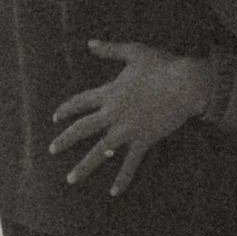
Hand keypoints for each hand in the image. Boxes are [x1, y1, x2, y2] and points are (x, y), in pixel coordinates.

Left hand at [49, 42, 218, 195]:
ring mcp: (127, 129)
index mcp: (109, 92)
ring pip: (100, 151)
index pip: (80, 103)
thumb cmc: (161, 65)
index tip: (55, 118)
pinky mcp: (143, 140)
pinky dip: (123, 178)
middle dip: (65, 140)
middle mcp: (113, 113)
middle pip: (82, 129)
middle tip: (52, 150)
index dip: (66, 110)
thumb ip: (111, 49)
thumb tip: (90, 43)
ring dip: (84, 166)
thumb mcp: (134, 52)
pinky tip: (114, 192)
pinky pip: (130, 163)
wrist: (184, 84)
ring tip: (71, 179)